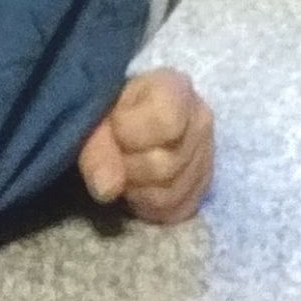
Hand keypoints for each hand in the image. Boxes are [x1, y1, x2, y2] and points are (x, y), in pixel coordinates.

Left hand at [76, 67, 214, 223]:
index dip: (129, 132)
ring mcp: (206, 156)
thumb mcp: (94, 117)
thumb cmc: (108, 108)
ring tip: (123, 171)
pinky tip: (137, 187)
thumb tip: (107, 189)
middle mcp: (201, 120)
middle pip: (165, 166)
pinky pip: (176, 211)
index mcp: (177, 89)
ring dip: (136, 191)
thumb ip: (97, 149)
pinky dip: (148, 207)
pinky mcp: (202, 187)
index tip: (113, 125)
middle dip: (128, 167)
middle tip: (114, 154)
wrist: (119, 118)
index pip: (165, 122)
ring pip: (171, 195)